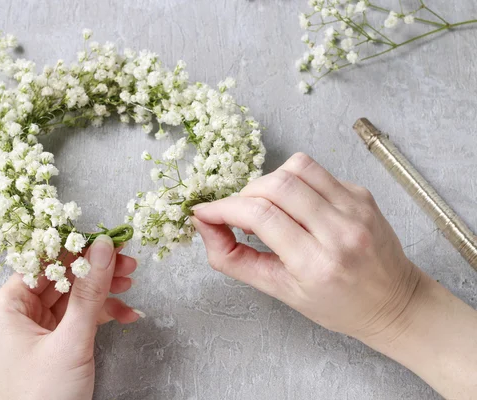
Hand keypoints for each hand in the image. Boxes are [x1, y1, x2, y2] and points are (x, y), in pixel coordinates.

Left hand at [0, 235, 142, 399]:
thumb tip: (103, 248)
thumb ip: (88, 291)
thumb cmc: (43, 397)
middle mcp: (19, 316)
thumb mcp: (70, 340)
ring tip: (131, 284)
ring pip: (74, 297)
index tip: (107, 240)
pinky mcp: (55, 345)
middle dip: (96, 271)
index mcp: (7, 308)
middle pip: (61, 278)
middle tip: (127, 262)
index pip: (42, 263)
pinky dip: (103, 315)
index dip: (75, 248)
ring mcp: (38, 331)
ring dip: (103, 291)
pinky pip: (79, 319)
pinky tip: (127, 315)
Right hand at [191, 152, 419, 339]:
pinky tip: (296, 206)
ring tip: (267, 206)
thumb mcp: (280, 292)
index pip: (260, 216)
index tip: (204, 212)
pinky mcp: (361, 193)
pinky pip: (316, 171)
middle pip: (276, 184)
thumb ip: (235, 259)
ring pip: (297, 167)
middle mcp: (339, 230)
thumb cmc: (337, 305)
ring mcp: (354, 207)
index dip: (223, 208)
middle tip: (239, 214)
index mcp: (316, 263)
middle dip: (245, 194)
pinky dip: (294, 182)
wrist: (394, 303)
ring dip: (269, 181)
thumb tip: (205, 225)